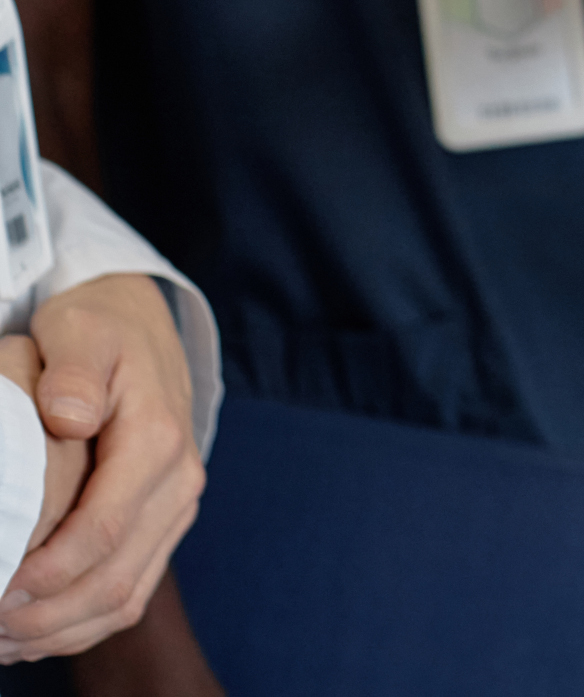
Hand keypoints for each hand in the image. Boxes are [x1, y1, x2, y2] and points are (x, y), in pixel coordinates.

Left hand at [0, 275, 202, 660]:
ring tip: (2, 642)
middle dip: (47, 616)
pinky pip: (133, 590)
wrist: (143, 329)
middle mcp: (179, 480)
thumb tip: (70, 419)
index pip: (104, 527)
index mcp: (157, 439)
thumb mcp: (80, 332)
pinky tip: (34, 635)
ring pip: (125, 594)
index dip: (49, 571)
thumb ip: (74, 371)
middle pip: (115, 575)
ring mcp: (177, 506)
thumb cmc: (100, 332)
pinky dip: (84, 624)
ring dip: (62, 630)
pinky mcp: (167, 522)